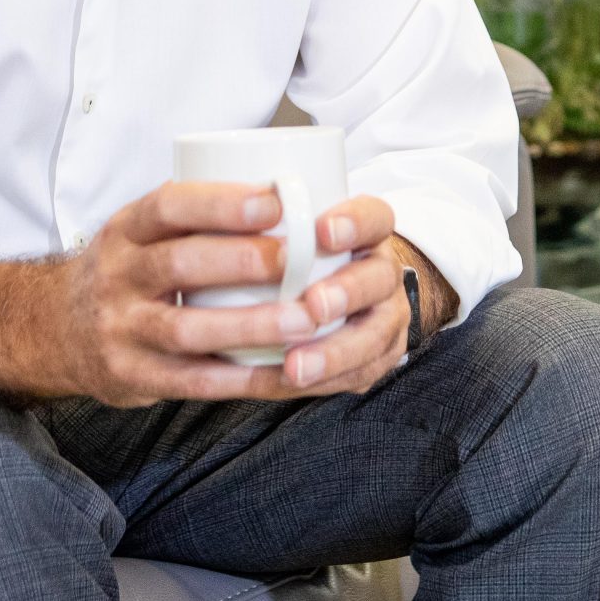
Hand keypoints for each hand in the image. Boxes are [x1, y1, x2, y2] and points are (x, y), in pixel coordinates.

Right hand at [56, 184, 415, 405]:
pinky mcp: (132, 376)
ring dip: (249, 325)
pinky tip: (282, 371)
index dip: (220, 203)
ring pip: (185, 329)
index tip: (274, 202)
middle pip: (177, 263)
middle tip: (297, 259)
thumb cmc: (128, 270)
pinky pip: (190, 381)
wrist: (58, 329)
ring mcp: (120, 330)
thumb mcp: (142, 231)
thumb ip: (196, 214)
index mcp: (125, 230)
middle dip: (242, 260)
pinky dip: (240, 380)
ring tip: (304, 320)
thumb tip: (289, 187)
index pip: (167, 206)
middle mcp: (117, 276)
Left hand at [276, 194, 417, 393]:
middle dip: (348, 292)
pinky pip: (358, 375)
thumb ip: (271, 228)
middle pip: (380, 278)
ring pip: (374, 337)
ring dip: (333, 353)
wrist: (352, 295)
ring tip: (295, 366)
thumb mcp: (297, 230)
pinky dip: (321, 383)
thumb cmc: (308, 257)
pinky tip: (287, 382)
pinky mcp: (378, 358)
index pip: (374, 217)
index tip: (321, 230)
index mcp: (367, 233)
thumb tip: (212, 218)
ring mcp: (386, 317)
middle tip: (314, 306)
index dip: (354, 223)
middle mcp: (382, 273)